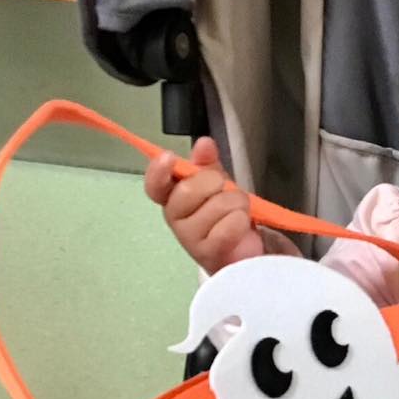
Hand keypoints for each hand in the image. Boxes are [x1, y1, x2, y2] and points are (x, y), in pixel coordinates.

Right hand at [144, 137, 264, 273]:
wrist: (243, 249)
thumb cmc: (224, 214)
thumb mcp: (217, 183)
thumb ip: (208, 163)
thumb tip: (204, 143)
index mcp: (173, 197)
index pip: (155, 186)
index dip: (158, 172)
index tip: (169, 157)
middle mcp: (176, 219)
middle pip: (188, 190)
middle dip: (216, 184)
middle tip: (226, 192)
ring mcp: (190, 240)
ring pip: (217, 206)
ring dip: (236, 204)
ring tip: (237, 213)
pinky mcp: (209, 255)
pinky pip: (229, 227)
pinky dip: (241, 222)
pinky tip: (240, 226)